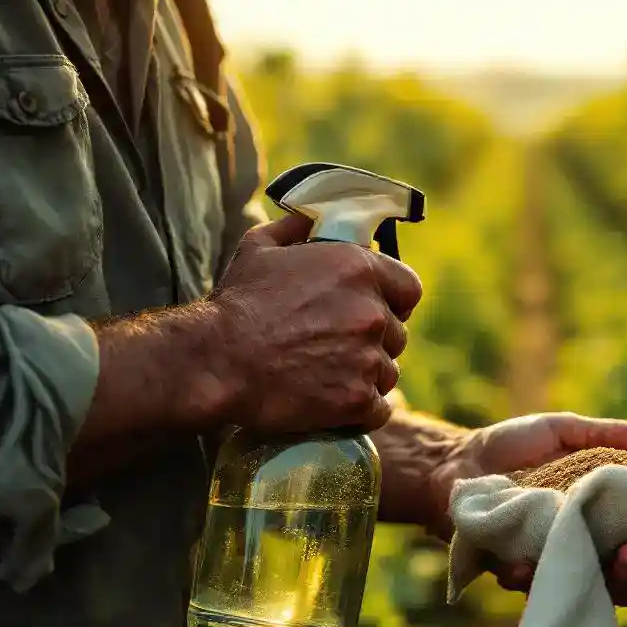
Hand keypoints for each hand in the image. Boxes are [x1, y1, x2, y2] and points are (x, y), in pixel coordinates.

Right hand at [210, 214, 423, 433]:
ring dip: (368, 375)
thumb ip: (295, 227)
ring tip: (332, 376)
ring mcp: (368, 358)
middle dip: (375, 341)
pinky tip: (338, 405)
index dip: (395, 301)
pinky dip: (364, 410)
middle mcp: (371, 312)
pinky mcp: (358, 399)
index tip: (377, 309)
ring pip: (389, 372)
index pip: (410, 289)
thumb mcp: (259, 247)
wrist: (217, 360)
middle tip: (340, 347)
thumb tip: (311, 217)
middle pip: (397, 333)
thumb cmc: (237, 303)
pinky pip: (380, 409)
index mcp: (358, 269)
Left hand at [432, 412, 626, 604]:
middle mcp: (599, 551)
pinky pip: (550, 592)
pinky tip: (571, 561)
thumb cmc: (514, 447)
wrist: (456, 462)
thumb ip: (611, 435)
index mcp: (617, 520)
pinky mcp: (528, 577)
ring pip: (615, 593)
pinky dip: (561, 581)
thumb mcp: (566, 430)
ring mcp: (566, 569)